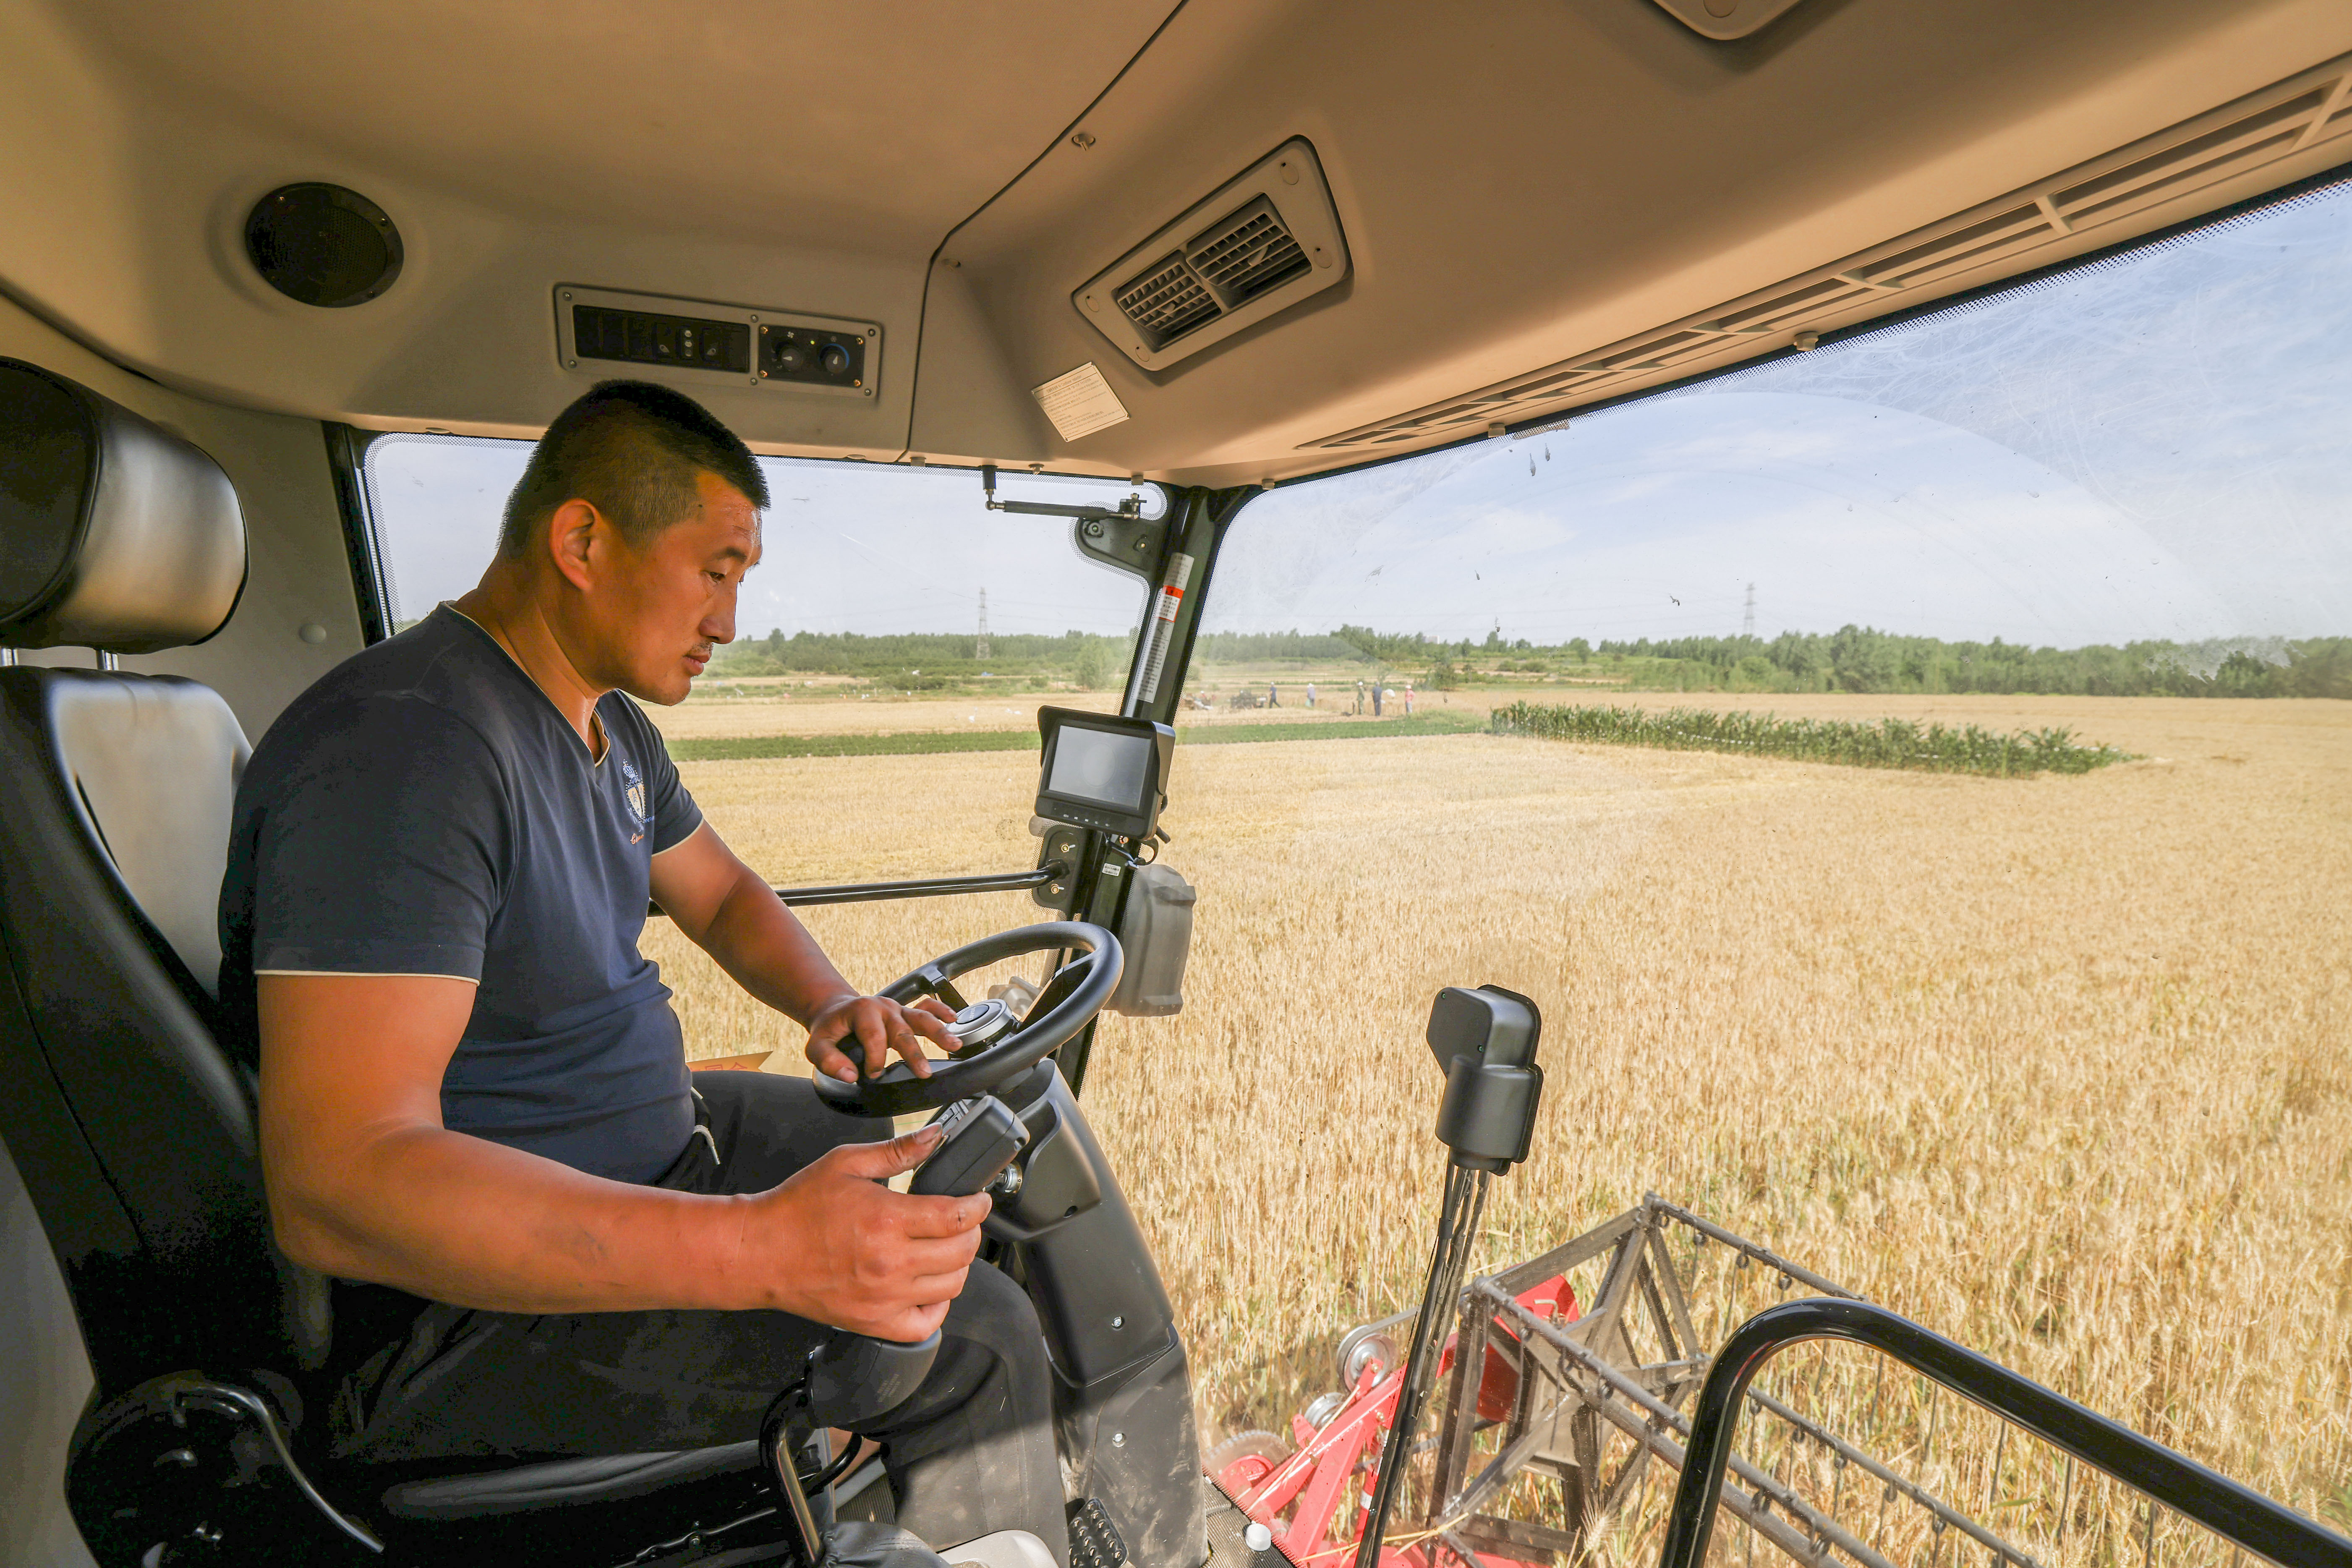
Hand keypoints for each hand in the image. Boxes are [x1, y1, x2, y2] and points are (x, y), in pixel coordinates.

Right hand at [742, 1125, 987, 1339]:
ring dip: (958, 1265)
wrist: (761, 1252)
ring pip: (952, 1286)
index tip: (979, 1199)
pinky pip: (926, 1324)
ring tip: (946, 1248)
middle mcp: (890, 1263)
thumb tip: (935, 1136)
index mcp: (886, 1220)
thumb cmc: (798, 1207)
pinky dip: (938, 1307)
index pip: (957, 1217)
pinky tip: (929, 1286)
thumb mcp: (846, 1163)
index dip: (978, 1206)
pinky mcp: (873, 1322)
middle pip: (961, 1252)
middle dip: (971, 1231)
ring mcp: (883, 1298)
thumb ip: (896, 1150)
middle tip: (963, 1220)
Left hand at [805, 993, 957, 1083]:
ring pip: (921, 1017)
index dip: (875, 1059)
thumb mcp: (817, 1046)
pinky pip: (927, 1007)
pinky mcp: (905, 1012)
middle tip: (924, 1072)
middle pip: (903, 1029)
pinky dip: (941, 1011)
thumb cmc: (829, 1029)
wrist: (834, 1011)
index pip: (875, 1037)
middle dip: (914, 1052)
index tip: (871, 1075)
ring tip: (955, 1045)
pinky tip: (955, 1020)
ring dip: (939, 1031)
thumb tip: (850, 1076)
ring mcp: (897, 1008)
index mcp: (862, 1011)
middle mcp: (883, 1007)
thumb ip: (828, 1061)